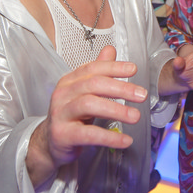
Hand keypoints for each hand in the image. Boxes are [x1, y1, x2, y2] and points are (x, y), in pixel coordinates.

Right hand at [26, 45, 147, 186]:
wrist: (51, 143)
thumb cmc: (71, 116)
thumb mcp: (84, 92)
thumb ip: (98, 72)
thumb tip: (110, 50)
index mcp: (69, 81)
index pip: (92, 68)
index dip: (114, 67)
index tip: (133, 70)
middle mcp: (62, 94)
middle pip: (93, 84)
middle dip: (120, 88)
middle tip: (141, 95)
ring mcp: (60, 114)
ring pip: (89, 105)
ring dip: (117, 110)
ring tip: (136, 117)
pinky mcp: (62, 135)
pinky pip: (88, 134)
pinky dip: (109, 137)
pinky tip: (125, 140)